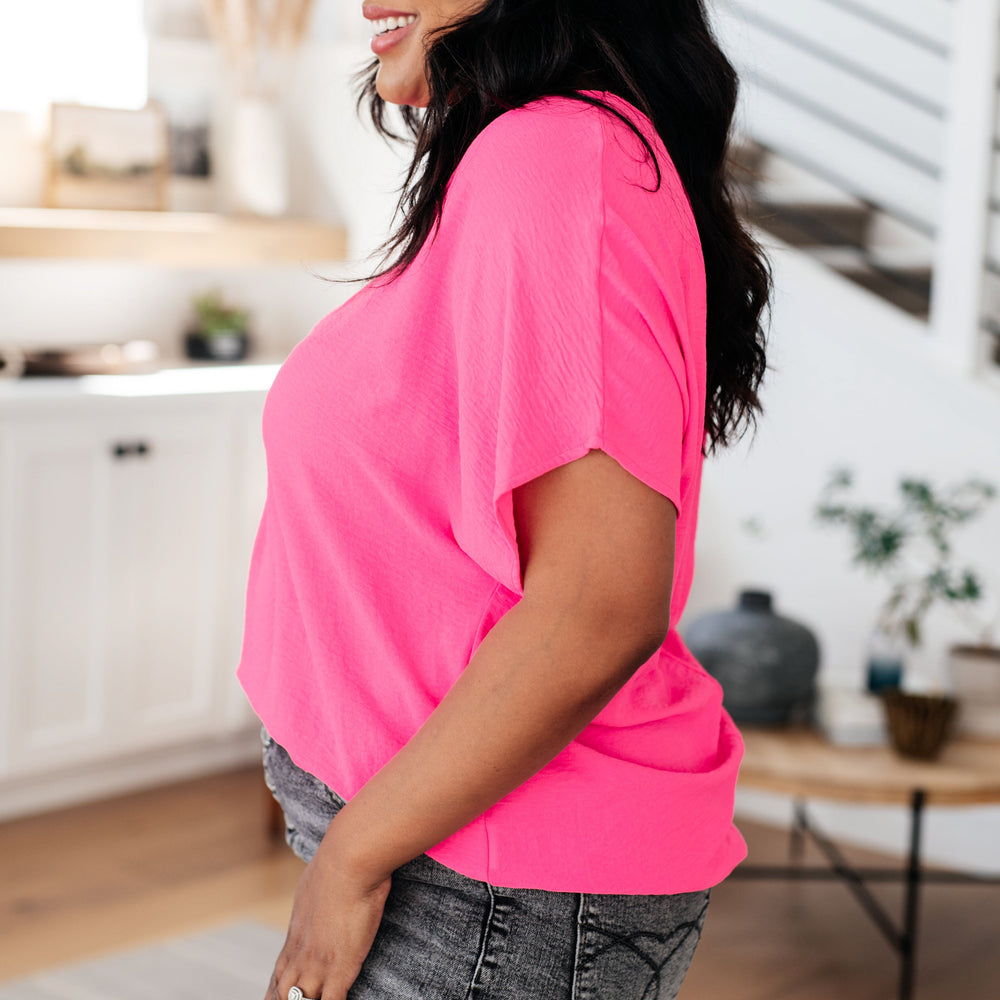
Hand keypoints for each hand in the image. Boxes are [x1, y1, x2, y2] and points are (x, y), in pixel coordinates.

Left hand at [264, 836, 391, 999]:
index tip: (274, 997)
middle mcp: (301, 953)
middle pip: (283, 993)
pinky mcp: (339, 969)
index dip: (275, 991)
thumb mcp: (314, 885)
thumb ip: (313, 899)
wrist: (348, 862)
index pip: (279, 972)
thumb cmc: (335, 865)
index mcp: (295, 934)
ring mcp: (318, 964)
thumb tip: (316, 893)